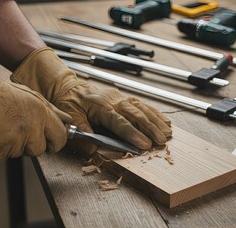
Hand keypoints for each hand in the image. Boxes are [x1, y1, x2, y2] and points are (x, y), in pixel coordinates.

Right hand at [0, 50, 70, 161]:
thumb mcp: (31, 95)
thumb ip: (51, 110)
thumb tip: (66, 120)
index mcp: (41, 114)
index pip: (60, 138)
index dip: (57, 141)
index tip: (52, 142)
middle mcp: (30, 130)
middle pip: (40, 150)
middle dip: (34, 144)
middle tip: (20, 130)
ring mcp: (14, 143)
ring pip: (21, 153)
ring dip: (15, 145)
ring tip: (4, 127)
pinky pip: (4, 156)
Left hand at [11, 48, 171, 155]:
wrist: (68, 86)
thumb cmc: (68, 102)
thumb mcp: (70, 117)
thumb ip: (82, 132)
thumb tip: (93, 149)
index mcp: (101, 106)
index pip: (120, 122)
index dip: (133, 133)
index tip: (144, 144)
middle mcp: (114, 100)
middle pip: (136, 114)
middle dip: (151, 128)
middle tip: (162, 141)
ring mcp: (120, 98)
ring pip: (142, 108)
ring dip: (156, 121)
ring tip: (168, 133)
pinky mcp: (123, 98)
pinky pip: (142, 104)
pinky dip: (154, 113)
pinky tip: (163, 120)